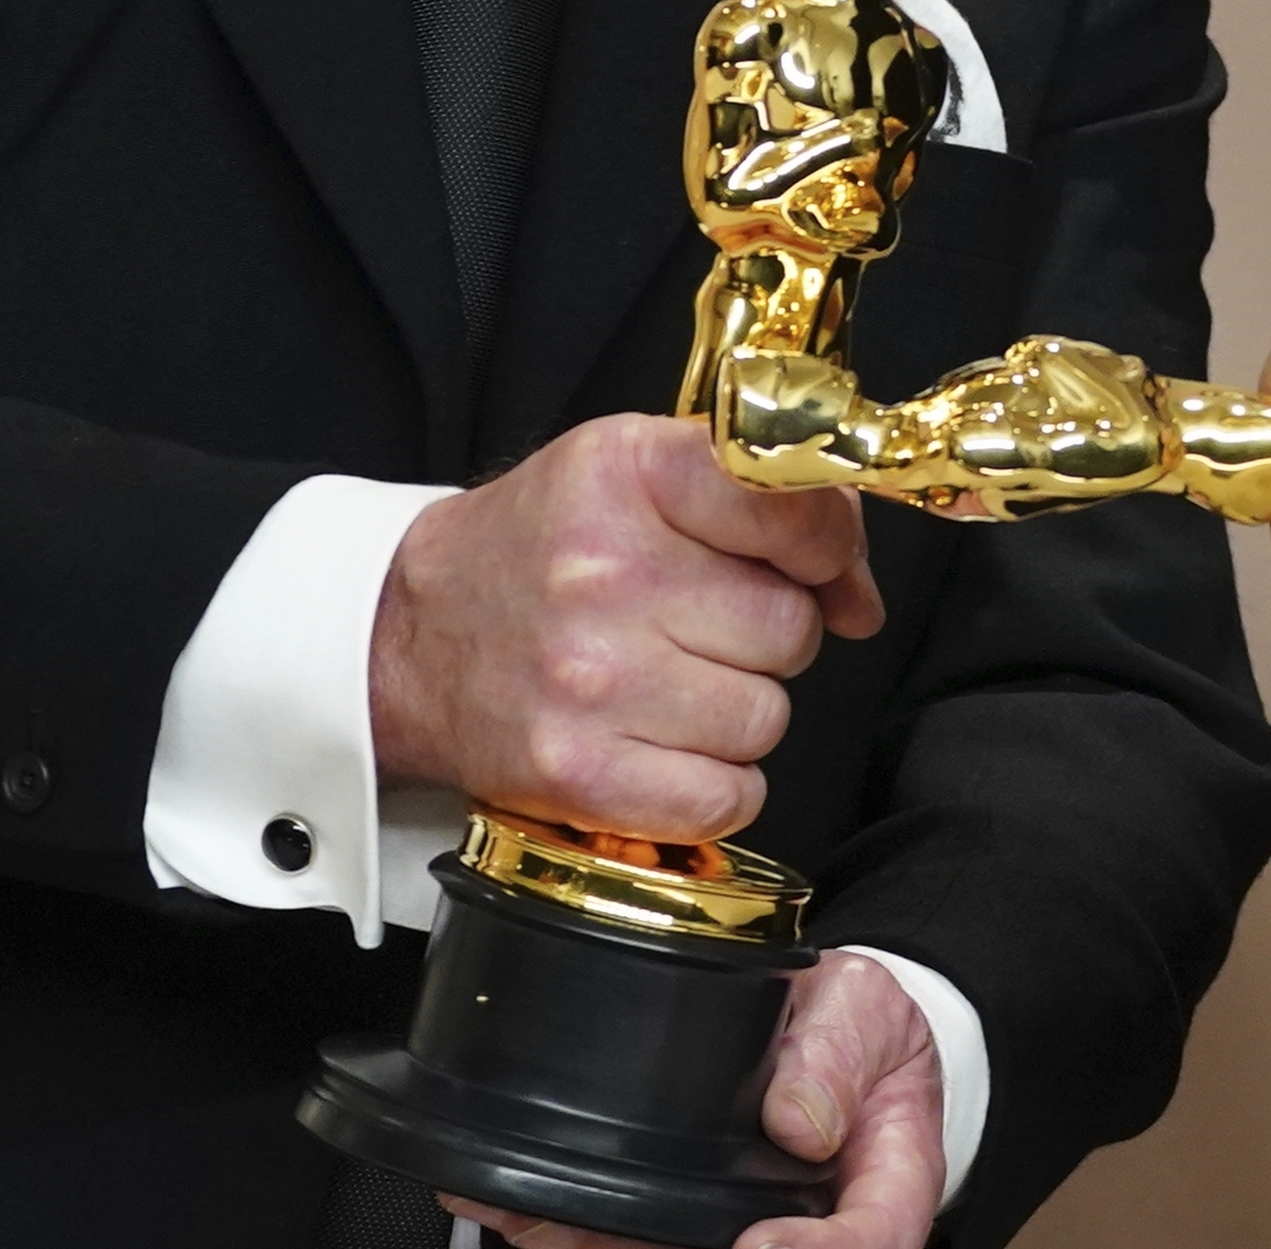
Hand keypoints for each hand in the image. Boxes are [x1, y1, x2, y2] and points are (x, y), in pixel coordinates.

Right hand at [369, 412, 883, 840]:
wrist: (412, 635)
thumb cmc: (543, 549)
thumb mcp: (640, 473)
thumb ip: (767, 504)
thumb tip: (858, 598)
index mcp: (628, 474)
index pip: (793, 508)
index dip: (824, 548)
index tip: (811, 566)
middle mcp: (605, 574)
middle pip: (788, 629)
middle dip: (763, 635)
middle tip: (692, 625)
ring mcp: (589, 681)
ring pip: (765, 718)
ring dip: (734, 710)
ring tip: (664, 681)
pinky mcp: (578, 775)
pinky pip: (725, 797)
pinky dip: (710, 782)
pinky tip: (659, 743)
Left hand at [449, 950, 946, 1248]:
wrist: (837, 1029)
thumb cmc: (861, 1027)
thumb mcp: (866, 1010)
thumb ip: (837, 1054)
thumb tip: (796, 1122)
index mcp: (886, 1183)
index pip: (871, 1237)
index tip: (757, 1243)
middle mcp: (813, 1225)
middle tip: (600, 1235)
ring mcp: (748, 1227)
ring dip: (602, 1245)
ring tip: (535, 1219)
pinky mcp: (692, 1219)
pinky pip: (642, 1237)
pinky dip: (579, 1229)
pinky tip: (524, 1205)